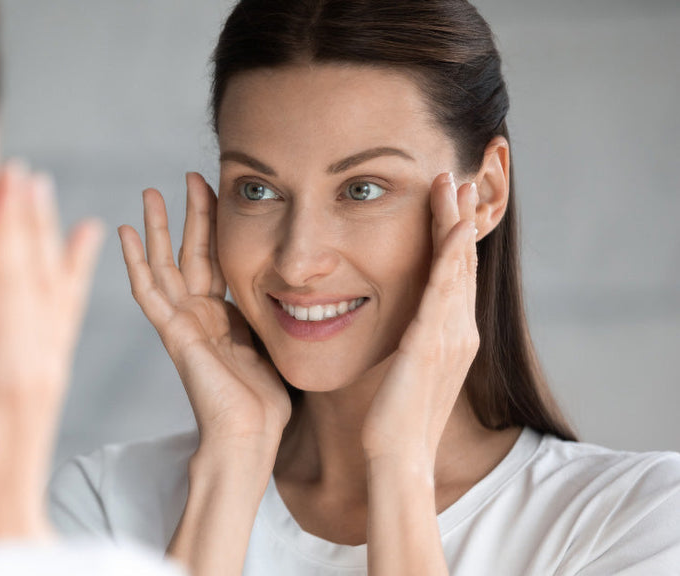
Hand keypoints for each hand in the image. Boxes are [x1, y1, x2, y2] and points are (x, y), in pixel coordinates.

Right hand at [0, 163, 103, 537]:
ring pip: (42, 282)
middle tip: (12, 162)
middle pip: (15, 268)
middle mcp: (22, 352)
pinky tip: (88, 232)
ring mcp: (39, 357)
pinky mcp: (50, 366)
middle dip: (11, 213)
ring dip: (37, 230)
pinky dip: (73, 271)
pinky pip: (66, 312)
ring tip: (36, 183)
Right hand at [119, 173, 290, 453]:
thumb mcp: (275, 343)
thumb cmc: (267, 403)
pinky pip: (148, 291)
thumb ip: (275, 313)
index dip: (216, 225)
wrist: (251, 435)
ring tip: (149, 193)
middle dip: (188, 215)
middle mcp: (197, 316)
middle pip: (188, 253)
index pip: (216, 259)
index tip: (218, 189)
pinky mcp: (172, 333)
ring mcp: (181, 323)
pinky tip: (125, 232)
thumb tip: (305, 289)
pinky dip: (135, 261)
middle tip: (187, 177)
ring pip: (163, 265)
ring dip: (156, 229)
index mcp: (222, 317)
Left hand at [361, 173, 479, 466]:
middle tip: (456, 177)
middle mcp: (459, 331)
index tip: (447, 205)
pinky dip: (449, 253)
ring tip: (452, 183)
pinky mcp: (433, 341)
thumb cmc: (393, 422)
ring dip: (454, 221)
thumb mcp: (404, 372)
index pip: (453, 276)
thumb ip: (406, 346)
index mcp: (452, 337)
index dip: (452, 239)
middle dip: (458, 218)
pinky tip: (450, 225)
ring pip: (456, 265)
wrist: (399, 457)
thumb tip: (394, 331)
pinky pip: (444, 287)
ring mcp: (451, 335)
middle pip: (461, 262)